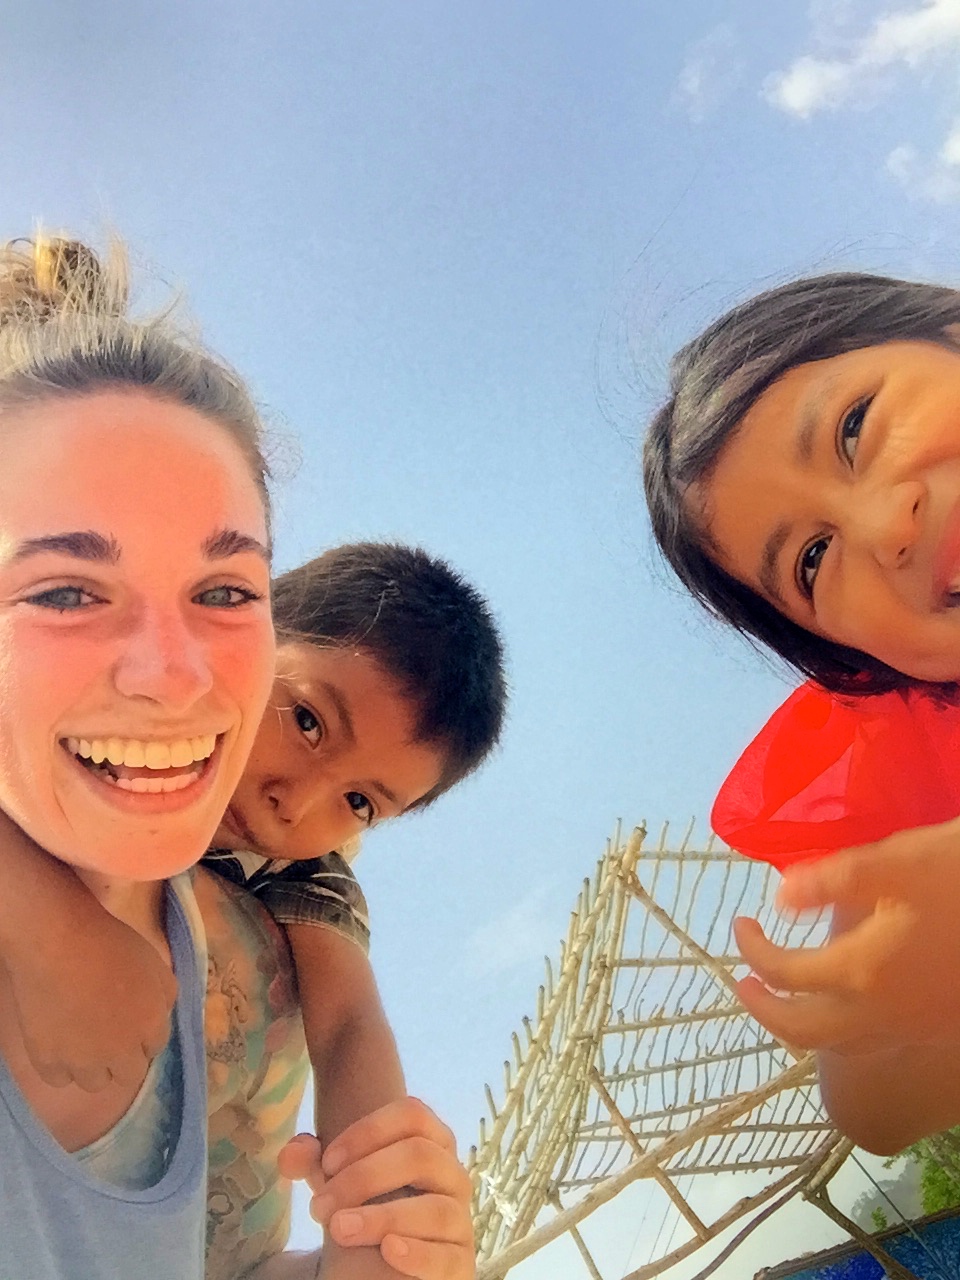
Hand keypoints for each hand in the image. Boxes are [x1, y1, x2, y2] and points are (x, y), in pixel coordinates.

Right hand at [6, 904, 176, 1090]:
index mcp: (151, 1025)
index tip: (130, 1024)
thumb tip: (163, 1014)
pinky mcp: (48, 1062)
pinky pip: (59, 1079)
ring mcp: (83, 1061)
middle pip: (130, 1075)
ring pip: (95, 1083)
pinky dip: (60, 1066)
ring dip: (93, 1067)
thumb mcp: (153, 962)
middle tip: (108, 1036)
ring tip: (80, 1041)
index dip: (143, 1036)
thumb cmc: (108, 943)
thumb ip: (165, 993)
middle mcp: (121, 1051)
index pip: (155, 1048)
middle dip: (124, 1059)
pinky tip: (57, 1043)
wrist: (57, 943)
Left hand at [278, 1099, 474, 1279]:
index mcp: (431, 1142)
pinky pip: (447, 1257)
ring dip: (381, 1217)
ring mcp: (460, 1221)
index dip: (368, 1131)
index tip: (328, 1161)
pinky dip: (417, 1254)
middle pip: (420, 1155)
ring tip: (338, 1230)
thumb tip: (291, 1152)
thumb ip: (313, 1163)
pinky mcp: (460, 1265)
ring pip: (435, 1208)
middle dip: (364, 1177)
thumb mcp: (338, 1182)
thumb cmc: (365, 1207)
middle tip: (319, 1206)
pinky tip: (387, 1251)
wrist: (384, 1265)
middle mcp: (452, 1176)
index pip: (412, 1114)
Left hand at [734, 817, 959, 1053]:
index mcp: (862, 971)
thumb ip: (832, 881)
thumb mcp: (895, 861)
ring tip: (784, 996)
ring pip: (841, 1046)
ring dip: (802, 1026)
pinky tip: (849, 1001)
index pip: (784, 975)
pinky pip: (877, 1043)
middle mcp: (884, 1013)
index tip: (740, 923)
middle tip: (742, 981)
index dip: (752, 950)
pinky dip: (844, 1030)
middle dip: (765, 1010)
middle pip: (804, 1033)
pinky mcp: (939, 1028)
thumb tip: (779, 898)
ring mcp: (915, 1027)